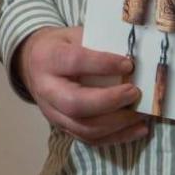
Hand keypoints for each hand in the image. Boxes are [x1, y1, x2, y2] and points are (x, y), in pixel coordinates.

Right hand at [14, 26, 147, 145]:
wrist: (34, 64)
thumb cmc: (61, 46)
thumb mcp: (74, 35)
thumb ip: (99, 44)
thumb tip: (132, 59)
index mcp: (48, 59)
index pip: (74, 62)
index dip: (103, 64)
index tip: (129, 64)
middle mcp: (46, 89)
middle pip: (75, 103)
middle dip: (110, 101)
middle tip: (134, 92)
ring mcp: (53, 112)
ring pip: (84, 128)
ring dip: (117, 124)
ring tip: (140, 114)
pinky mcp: (63, 127)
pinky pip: (90, 139)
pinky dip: (117, 137)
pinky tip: (138, 129)